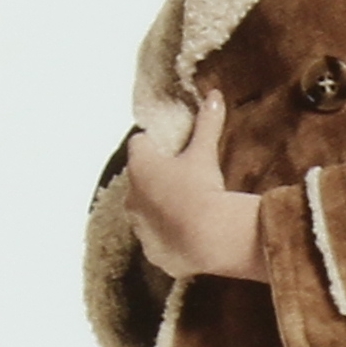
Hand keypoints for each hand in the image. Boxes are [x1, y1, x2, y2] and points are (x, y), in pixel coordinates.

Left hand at [123, 91, 264, 281]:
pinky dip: (167, 237)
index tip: (170, 146)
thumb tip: (214, 94)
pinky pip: (156, 240)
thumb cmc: (202, 189)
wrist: (209, 239)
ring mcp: (139, 227)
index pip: (139, 144)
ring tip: (186, 209)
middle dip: (155, 178)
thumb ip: (207, 123)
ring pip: (144, 211)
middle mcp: (131, 196)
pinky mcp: (152, 251)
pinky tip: (186, 236)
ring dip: (159, 208)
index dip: (154, 143)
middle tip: (182, 178)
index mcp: (141, 166)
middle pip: (139, 179)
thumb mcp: (205, 154)